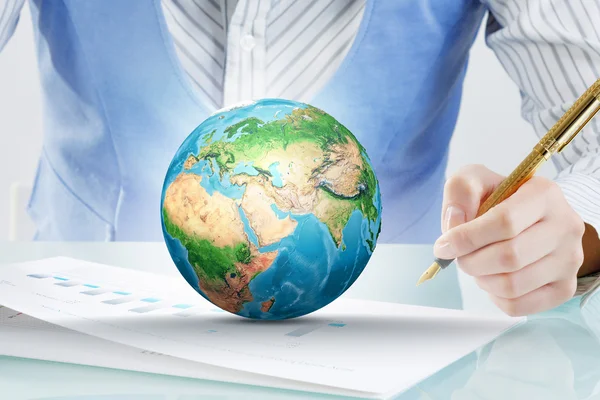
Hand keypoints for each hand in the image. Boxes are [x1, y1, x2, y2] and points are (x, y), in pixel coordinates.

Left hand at [433, 164, 585, 315]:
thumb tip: (454, 222)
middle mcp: (566, 226)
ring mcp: (570, 260)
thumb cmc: (498, 198)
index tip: (444, 245)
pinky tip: (492, 278)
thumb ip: (460, 191)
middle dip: (471, 261)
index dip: (467, 238)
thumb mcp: (475, 180)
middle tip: (460, 256)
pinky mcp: (565, 287)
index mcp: (544, 194)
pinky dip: (494, 297)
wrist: (527, 218)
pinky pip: (520, 306)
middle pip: (509, 257)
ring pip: (513, 285)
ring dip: (481, 279)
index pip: (504, 222)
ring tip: (477, 265)